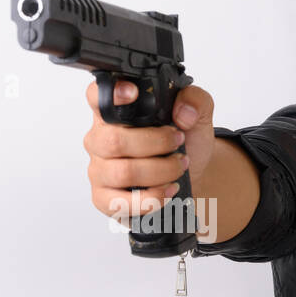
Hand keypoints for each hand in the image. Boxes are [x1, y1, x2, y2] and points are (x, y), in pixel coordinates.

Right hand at [83, 80, 215, 222]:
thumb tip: (183, 112)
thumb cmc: (185, 144)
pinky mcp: (103, 198)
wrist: (193, 176)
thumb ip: (195, 101)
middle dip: (155, 143)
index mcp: (115, 112)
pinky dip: (151, 197)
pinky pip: (120, 202)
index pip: (97, 96)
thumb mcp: (198, 115)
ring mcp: (99, 170)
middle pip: (113, 140)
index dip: (110, 93)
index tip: (133, 94)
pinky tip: (167, 189)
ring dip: (159, 171)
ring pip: (122, 172)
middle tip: (178, 142)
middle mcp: (100, 139)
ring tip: (178, 167)